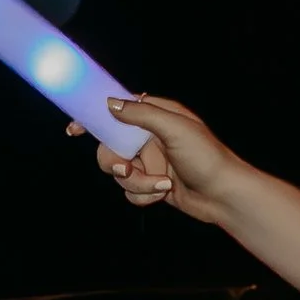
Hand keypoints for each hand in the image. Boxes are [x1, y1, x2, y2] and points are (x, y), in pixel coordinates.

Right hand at [79, 92, 243, 226]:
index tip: (75, 129)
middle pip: (110, 147)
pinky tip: (163, 194)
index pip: (118, 110)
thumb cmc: (207, 158)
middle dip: (116, 163)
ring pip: (118, 173)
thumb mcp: (175, 128)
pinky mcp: (151, 184)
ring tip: (161, 185)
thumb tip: (111, 104)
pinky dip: (143, 195)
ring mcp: (149, 162)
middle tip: (126, 169)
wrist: (224, 196)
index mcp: (157, 117)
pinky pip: (130, 191)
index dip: (95, 118)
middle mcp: (150, 138)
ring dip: (137, 183)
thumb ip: (141, 114)